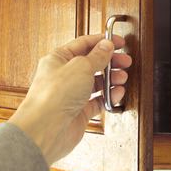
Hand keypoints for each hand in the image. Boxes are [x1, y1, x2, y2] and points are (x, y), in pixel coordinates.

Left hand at [6, 33, 131, 164]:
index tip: (119, 42)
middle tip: (125, 61)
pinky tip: (117, 93)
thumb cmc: (53, 96)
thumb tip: (106, 46)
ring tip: (122, 78)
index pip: (83, 44)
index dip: (102, 41)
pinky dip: (109, 97)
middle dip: (110, 61)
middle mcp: (63, 76)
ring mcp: (71, 95)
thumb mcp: (81, 66)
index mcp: (58, 59)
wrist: (45, 129)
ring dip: (111, 79)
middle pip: (91, 63)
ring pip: (95, 83)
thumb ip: (97, 56)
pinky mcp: (78, 113)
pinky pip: (97, 101)